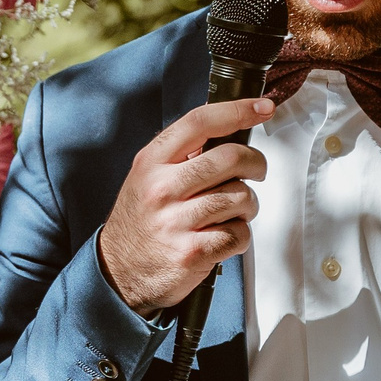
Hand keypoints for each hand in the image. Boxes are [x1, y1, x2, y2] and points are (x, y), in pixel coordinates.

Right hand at [96, 97, 274, 314]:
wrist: (117, 273)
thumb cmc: (140, 222)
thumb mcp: (146, 178)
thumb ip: (180, 156)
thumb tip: (229, 132)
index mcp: (152, 163)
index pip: (200, 122)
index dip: (238, 110)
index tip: (263, 108)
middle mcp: (162, 189)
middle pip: (230, 158)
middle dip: (255, 163)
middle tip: (256, 171)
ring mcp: (176, 222)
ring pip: (240, 196)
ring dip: (248, 205)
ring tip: (234, 211)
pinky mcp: (192, 252)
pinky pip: (239, 233)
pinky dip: (240, 235)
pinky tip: (224, 236)